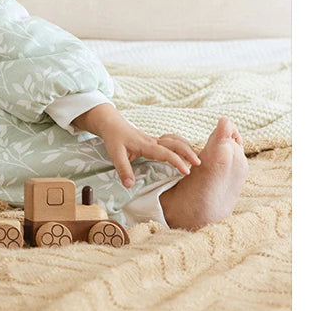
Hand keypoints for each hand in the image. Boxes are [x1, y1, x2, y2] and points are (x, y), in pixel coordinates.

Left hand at [71, 103, 200, 187]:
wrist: (112, 124)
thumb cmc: (114, 138)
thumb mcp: (115, 154)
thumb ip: (123, 169)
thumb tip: (130, 185)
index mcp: (146, 145)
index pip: (165, 153)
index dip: (177, 162)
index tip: (186, 172)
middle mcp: (154, 142)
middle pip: (176, 144)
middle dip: (188, 152)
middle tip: (199, 164)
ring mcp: (155, 140)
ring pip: (176, 141)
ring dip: (187, 148)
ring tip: (197, 159)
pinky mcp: (155, 141)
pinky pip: (172, 141)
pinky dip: (182, 146)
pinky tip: (186, 153)